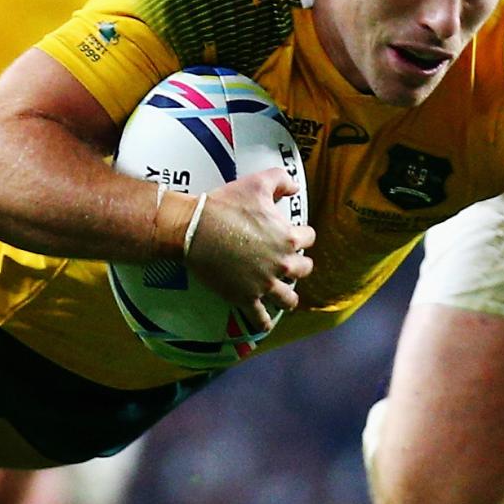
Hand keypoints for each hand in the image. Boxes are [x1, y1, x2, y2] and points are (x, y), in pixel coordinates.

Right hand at [185, 168, 315, 331]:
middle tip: (290, 264)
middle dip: (299, 265)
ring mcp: (264, 283)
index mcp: (287, 237)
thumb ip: (281, 179)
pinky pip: (260, 317)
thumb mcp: (257, 183)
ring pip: (288, 298)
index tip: (296, 236)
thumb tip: (295, 186)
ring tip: (285, 295)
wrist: (195, 228)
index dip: (303, 235)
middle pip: (303, 269)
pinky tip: (265, 323)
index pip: (308, 238)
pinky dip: (264, 322)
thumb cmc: (226, 205)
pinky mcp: (245, 297)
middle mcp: (281, 263)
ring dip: (288, 296)